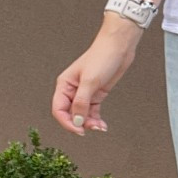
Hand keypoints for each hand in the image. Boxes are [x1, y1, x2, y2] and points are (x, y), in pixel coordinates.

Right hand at [52, 18, 138, 136]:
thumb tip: (77, 121)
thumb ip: (81, 103)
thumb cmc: (102, 57)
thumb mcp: (90, 81)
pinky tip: (102, 124)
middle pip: (70, 114)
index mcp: (65, 85)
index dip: (67, 122)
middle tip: (92, 128)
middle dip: (80, 123)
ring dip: (89, 123)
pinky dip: (95, 119)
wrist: (119, 47)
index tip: (78, 130)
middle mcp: (72, 90)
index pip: (59, 109)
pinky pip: (92, 111)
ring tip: (100, 126)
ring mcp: (85, 93)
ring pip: (82, 115)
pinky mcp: (96, 94)